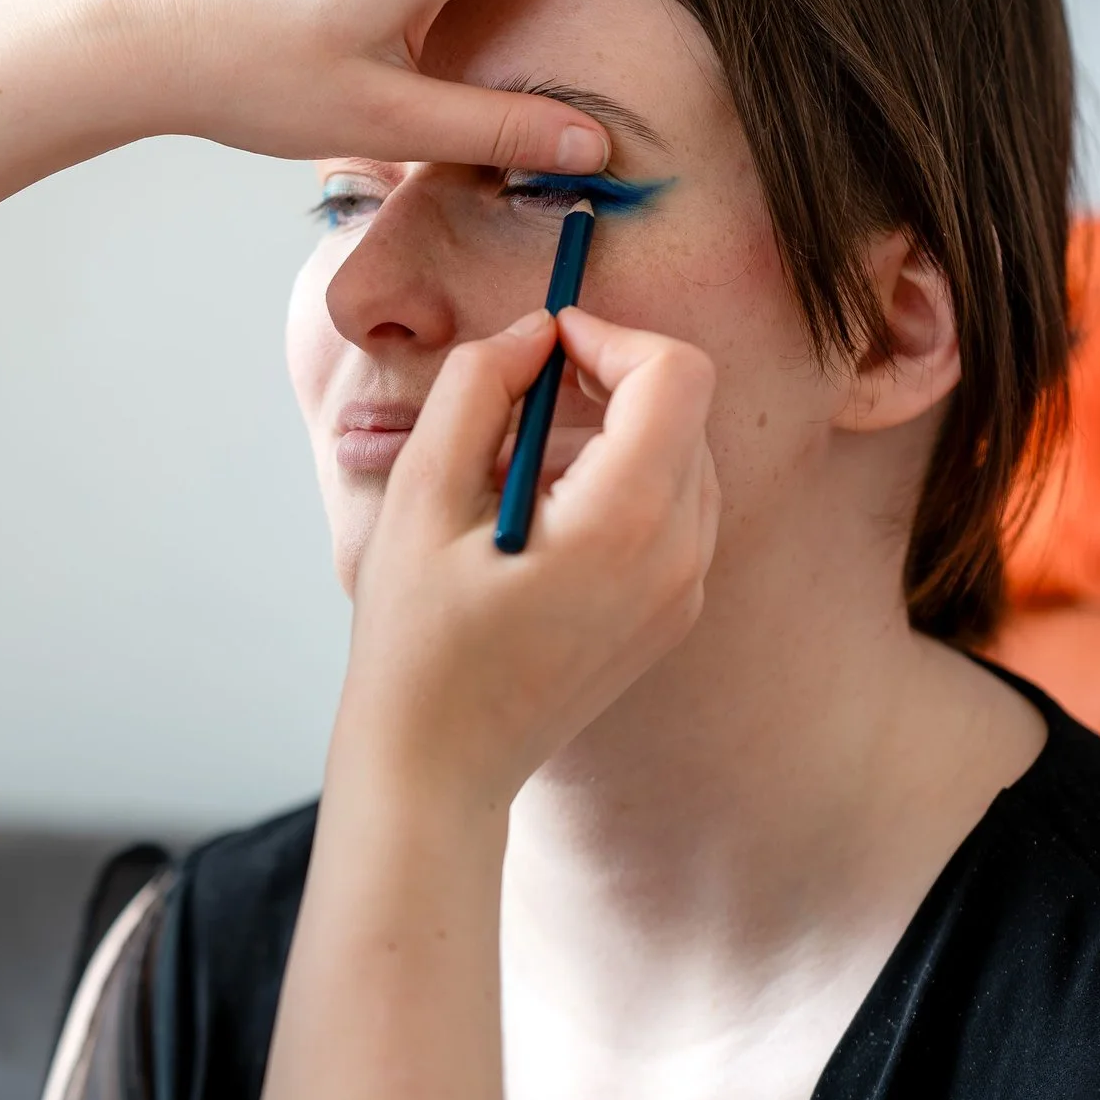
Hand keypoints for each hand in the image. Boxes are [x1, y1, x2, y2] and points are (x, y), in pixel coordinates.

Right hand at [337, 307, 720, 804]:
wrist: (439, 765)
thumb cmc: (416, 639)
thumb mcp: (422, 493)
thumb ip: (476, 388)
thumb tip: (533, 334)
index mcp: (623, 522)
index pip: (674, 373)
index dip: (610, 335)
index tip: (547, 346)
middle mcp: (677, 555)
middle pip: (682, 408)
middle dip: (607, 381)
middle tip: (516, 404)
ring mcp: (683, 590)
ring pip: (681, 454)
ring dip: (610, 433)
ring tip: (514, 476)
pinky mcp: (671, 612)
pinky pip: (671, 509)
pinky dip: (617, 484)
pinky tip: (539, 522)